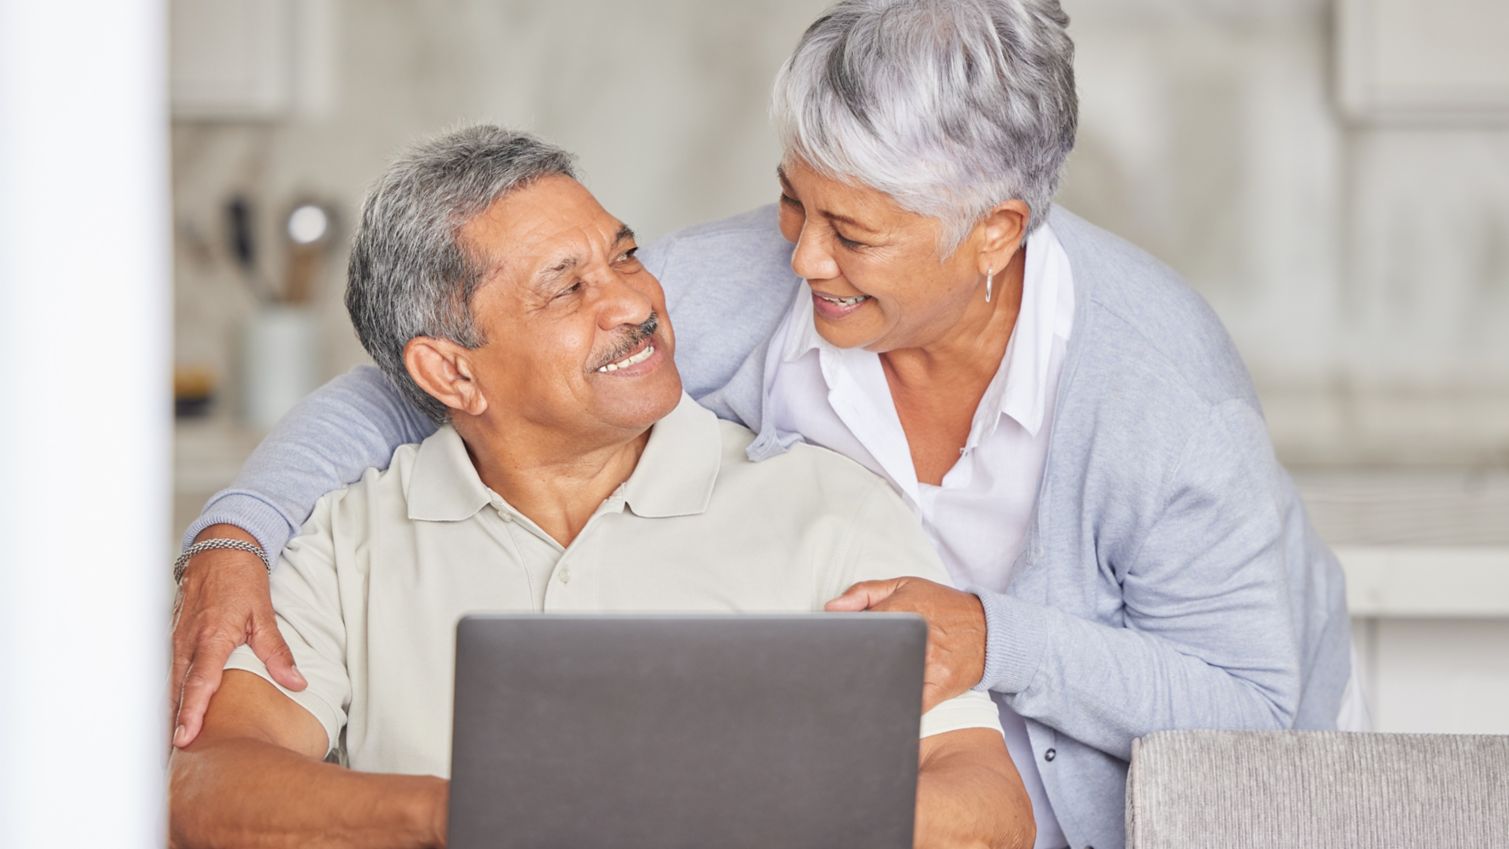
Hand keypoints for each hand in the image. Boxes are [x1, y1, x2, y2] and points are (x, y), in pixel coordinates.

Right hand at [170, 525, 304, 747]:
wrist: (220, 550)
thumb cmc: (241, 580)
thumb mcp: (264, 614)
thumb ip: (277, 652)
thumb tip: (296, 683)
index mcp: (212, 638)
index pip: (199, 683)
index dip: (191, 712)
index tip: (184, 738)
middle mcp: (188, 642)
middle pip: (177, 691)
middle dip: (172, 725)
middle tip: (174, 758)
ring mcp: (176, 641)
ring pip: (169, 684)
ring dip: (168, 713)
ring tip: (169, 748)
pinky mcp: (173, 640)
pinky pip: (168, 673)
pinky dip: (169, 696)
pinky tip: (170, 716)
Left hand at [826, 577, 986, 712]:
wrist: (989, 629)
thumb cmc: (942, 606)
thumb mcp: (905, 586)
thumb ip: (865, 592)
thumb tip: (830, 607)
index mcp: (903, 611)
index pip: (857, 630)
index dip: (838, 641)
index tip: (826, 651)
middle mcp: (917, 640)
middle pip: (868, 661)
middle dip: (848, 668)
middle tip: (831, 675)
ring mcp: (930, 667)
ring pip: (886, 685)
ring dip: (866, 690)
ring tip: (850, 692)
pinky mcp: (940, 688)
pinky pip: (909, 706)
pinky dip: (890, 709)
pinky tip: (875, 711)